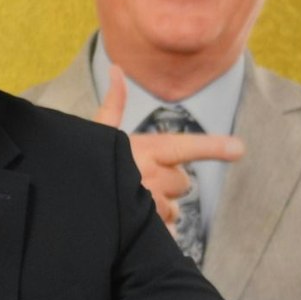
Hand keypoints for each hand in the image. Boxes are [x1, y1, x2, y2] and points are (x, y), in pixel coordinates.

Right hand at [95, 65, 241, 224]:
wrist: (61, 204)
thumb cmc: (83, 163)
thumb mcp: (97, 134)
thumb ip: (114, 104)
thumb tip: (116, 68)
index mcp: (143, 149)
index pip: (184, 146)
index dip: (213, 147)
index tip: (239, 149)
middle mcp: (150, 176)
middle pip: (182, 183)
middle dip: (167, 184)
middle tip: (141, 182)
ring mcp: (150, 205)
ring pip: (175, 209)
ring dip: (160, 209)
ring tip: (132, 205)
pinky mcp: (147, 229)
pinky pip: (169, 232)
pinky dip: (160, 231)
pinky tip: (138, 225)